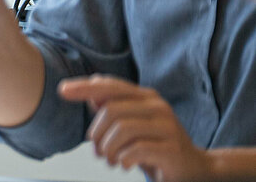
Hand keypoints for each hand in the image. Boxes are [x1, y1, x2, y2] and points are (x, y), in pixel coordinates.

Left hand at [59, 75, 212, 180]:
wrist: (193, 170)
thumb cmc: (156, 146)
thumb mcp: (132, 126)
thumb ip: (113, 108)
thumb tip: (90, 94)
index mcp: (146, 97)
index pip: (110, 86)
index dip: (84, 87)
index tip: (62, 91)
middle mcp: (158, 107)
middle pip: (111, 111)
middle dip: (96, 134)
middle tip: (96, 152)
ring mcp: (168, 127)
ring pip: (122, 129)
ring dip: (108, 149)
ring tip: (109, 160)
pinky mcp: (172, 148)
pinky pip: (136, 149)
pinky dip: (122, 158)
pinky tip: (123, 164)